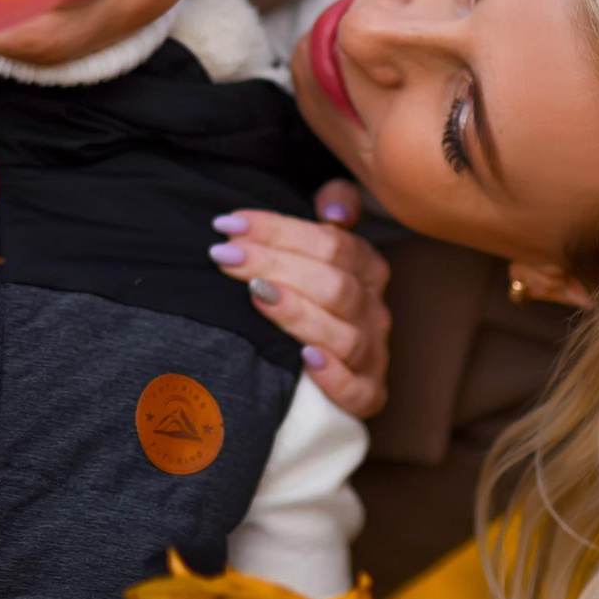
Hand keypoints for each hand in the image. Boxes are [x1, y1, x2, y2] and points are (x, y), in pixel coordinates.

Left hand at [210, 181, 391, 417]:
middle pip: (333, 283)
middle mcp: (374, 309)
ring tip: (256, 295)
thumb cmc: (309, 291)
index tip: (228, 225)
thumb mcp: (320, 241)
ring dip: (297, 313)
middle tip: (225, 256)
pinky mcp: (367, 395)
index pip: (331, 242)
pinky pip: (357, 389)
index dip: (278, 230)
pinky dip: (333, 376)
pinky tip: (304, 360)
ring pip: (344, 333)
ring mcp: (373, 353)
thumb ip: (334, 204)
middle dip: (275, 265)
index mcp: (367, 267)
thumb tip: (336, 211)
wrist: (313, 364)